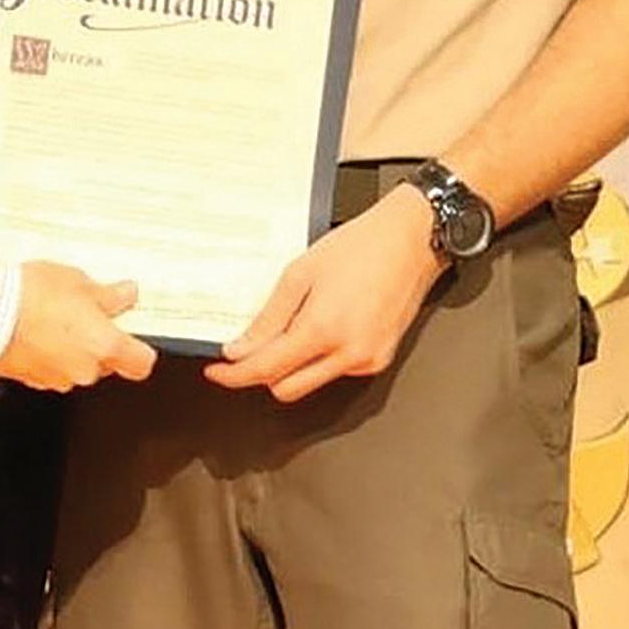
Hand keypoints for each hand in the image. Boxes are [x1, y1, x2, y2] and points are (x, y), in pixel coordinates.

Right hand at [0, 261, 157, 392]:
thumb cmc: (31, 296)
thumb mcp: (79, 282)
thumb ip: (109, 295)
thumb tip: (126, 295)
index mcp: (104, 346)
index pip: (141, 363)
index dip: (140, 349)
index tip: (135, 336)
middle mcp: (83, 370)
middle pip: (105, 364)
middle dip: (98, 343)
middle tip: (85, 314)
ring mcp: (55, 377)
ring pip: (75, 366)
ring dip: (70, 348)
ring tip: (54, 317)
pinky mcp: (30, 378)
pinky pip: (49, 367)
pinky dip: (47, 353)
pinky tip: (36, 328)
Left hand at [205, 184, 444, 402]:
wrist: (411, 239)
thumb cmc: (361, 247)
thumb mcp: (300, 273)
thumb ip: (269, 318)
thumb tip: (241, 348)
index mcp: (323, 330)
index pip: (266, 370)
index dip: (234, 375)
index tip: (218, 372)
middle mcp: (348, 354)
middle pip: (286, 388)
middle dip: (262, 373)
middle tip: (248, 349)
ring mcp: (367, 361)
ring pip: (311, 383)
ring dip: (293, 366)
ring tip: (294, 324)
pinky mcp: (380, 360)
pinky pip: (336, 372)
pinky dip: (320, 358)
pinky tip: (322, 326)